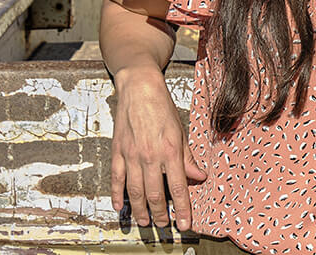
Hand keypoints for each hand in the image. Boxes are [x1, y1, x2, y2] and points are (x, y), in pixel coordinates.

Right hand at [110, 66, 205, 230]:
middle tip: (165, 226)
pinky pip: (116, 180)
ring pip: (136, 192)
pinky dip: (117, 196)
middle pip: (155, 194)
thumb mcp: (181, 131)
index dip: (182, 208)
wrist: (139, 89)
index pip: (179, 187)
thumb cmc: (162, 108)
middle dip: (161, 214)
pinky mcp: (117, 153)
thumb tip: (199, 177)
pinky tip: (121, 208)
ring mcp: (131, 156)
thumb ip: (188, 157)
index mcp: (169, 151)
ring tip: (146, 223)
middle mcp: (150, 157)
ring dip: (141, 210)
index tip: (185, 224)